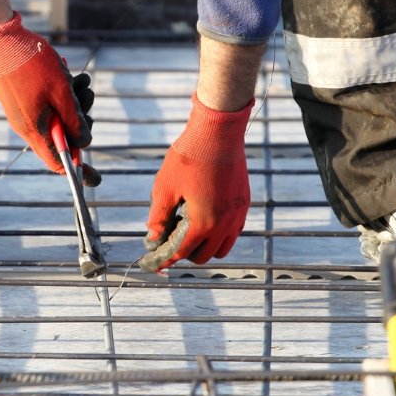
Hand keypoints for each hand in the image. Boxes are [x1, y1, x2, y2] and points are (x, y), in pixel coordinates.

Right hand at [0, 12, 99, 184]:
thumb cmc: (31, 64)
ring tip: (82, 80)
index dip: (79, 170)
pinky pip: (47, 103)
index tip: (96, 177)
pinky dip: (61, 92)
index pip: (58, 163)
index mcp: (34, 131)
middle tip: (88, 98)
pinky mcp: (21, 98)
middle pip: (61, 138)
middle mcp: (26, 126)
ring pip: (56, 117)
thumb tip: (84, 143)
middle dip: (80, 122)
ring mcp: (22, 112)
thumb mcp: (62, 93)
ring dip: (73, 102)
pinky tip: (70, 75)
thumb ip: (74, 121)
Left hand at [139, 94, 252, 271]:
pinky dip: (218, 234)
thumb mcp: (165, 187)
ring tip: (188, 230)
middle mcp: (224, 224)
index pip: (181, 252)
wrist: (218, 133)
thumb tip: (153, 237)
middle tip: (169, 239)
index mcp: (203, 223)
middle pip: (203, 256)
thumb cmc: (188, 157)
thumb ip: (158, 216)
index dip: (164, 259)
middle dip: (184, 253)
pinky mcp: (243, 204)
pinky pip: (233, 231)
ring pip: (222, 248)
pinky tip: (204, 218)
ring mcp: (237, 215)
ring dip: (204, 246)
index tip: (153, 263)